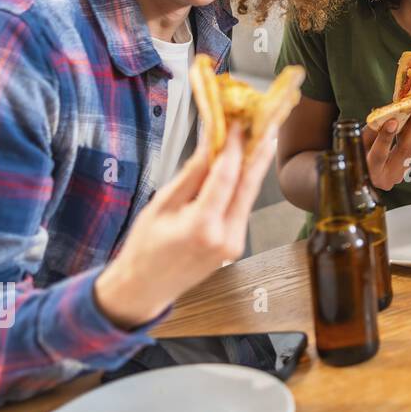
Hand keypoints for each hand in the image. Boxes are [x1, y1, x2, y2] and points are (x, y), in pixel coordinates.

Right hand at [95, 124, 276, 328]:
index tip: (238, 123)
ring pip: (249, 196)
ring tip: (259, 137)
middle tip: (266, 123)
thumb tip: (210, 144)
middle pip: (250, 185)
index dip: (235, 146)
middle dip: (259, 151)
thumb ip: (191, 174)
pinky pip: (243, 208)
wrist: (144, 289)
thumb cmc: (144, 248)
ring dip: (254, 166)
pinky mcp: (237, 245)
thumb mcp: (161, 205)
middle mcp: (226, 237)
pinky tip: (245, 166)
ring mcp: (236, 244)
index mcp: (202, 227)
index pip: (227, 177)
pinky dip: (244, 185)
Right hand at [362, 102, 410, 188]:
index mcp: (370, 173)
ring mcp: (399, 175)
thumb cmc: (355, 157)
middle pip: (404, 150)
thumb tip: (383, 114)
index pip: (380, 154)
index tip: (392, 121)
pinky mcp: (405, 170)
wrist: (360, 176)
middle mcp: (388, 177)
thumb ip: (370, 132)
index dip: (386, 137)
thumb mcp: (358, 144)